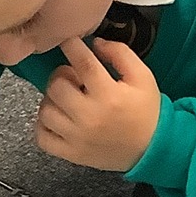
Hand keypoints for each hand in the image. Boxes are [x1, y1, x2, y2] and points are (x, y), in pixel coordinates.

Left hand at [37, 37, 161, 170]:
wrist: (152, 149)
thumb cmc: (146, 110)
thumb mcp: (142, 76)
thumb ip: (120, 54)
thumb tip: (94, 43)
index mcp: (109, 95)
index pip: (81, 62)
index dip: (71, 46)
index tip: (69, 42)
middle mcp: (89, 117)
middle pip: (56, 86)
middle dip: (62, 75)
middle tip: (73, 78)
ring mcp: (77, 138)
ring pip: (45, 110)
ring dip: (52, 100)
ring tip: (66, 100)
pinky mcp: (71, 154)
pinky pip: (42, 138)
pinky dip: (44, 126)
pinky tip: (58, 119)